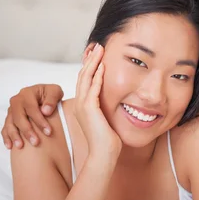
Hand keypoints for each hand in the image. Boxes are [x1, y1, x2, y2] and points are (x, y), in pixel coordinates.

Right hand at [1, 84, 64, 148]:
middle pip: (18, 117)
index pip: (31, 108)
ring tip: (20, 146)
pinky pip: (4, 129)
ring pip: (10, 124)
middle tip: (36, 142)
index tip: (48, 132)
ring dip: (14, 136)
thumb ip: (52, 99)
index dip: (39, 120)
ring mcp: (11, 111)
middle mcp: (17, 101)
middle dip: (27, 130)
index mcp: (27, 93)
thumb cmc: (50, 95)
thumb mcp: (55, 91)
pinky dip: (6, 137)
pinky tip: (10, 146)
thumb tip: (45, 111)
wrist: (43, 97)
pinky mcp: (9, 119)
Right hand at [76, 43, 121, 159]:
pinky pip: (92, 89)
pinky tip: (103, 67)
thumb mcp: (107, 118)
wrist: (104, 154)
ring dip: (93, 63)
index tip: (98, 53)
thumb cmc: (108, 139)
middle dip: (90, 59)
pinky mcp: (89, 110)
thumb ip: (107, 107)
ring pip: (85, 78)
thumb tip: (118, 98)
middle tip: (98, 45)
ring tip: (100, 50)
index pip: (85, 80)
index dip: (90, 65)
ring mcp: (82, 106)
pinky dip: (97, 77)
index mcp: (83, 105)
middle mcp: (80, 103)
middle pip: (83, 75)